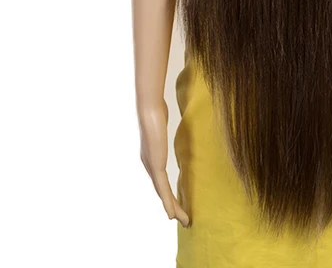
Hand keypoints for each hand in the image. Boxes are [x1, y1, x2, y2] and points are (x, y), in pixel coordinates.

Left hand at [139, 99, 190, 227]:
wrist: (149, 110)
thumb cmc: (156, 111)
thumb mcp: (161, 125)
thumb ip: (162, 129)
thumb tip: (165, 120)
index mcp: (151, 157)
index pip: (160, 179)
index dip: (168, 193)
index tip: (176, 202)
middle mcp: (149, 165)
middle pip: (162, 190)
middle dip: (172, 205)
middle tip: (181, 218)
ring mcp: (151, 166)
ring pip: (163, 193)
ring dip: (173, 208)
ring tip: (182, 220)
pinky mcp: (156, 166)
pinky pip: (163, 189)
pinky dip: (168, 203)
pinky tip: (173, 214)